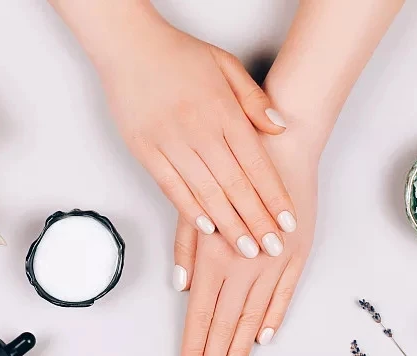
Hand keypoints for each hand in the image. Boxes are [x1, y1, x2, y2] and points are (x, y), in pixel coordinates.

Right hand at [96, 15, 296, 258]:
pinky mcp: (145, 150)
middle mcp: (199, 130)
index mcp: (223, 110)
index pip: (256, 163)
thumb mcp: (225, 64)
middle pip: (235, 185)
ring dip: (228, 225)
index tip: (287, 221)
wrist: (129, 45)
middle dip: (256, 221)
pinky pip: (171, 187)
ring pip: (205, 192)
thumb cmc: (177, 54)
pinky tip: (205, 228)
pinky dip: (189, 209)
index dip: (273, 196)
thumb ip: (254, 100)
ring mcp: (170, 142)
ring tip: (245, 249)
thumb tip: (279, 130)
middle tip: (272, 249)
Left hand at [173, 130, 317, 355]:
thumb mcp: (198, 208)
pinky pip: (284, 295)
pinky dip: (273, 317)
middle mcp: (244, 265)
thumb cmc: (231, 174)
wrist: (281, 148)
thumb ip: (187, 249)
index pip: (201, 313)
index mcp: (215, 255)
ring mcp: (275, 263)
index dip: (195, 346)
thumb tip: (180, 289)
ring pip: (254, 316)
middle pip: (226, 323)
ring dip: (242, 350)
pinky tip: (264, 339)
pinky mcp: (299, 255)